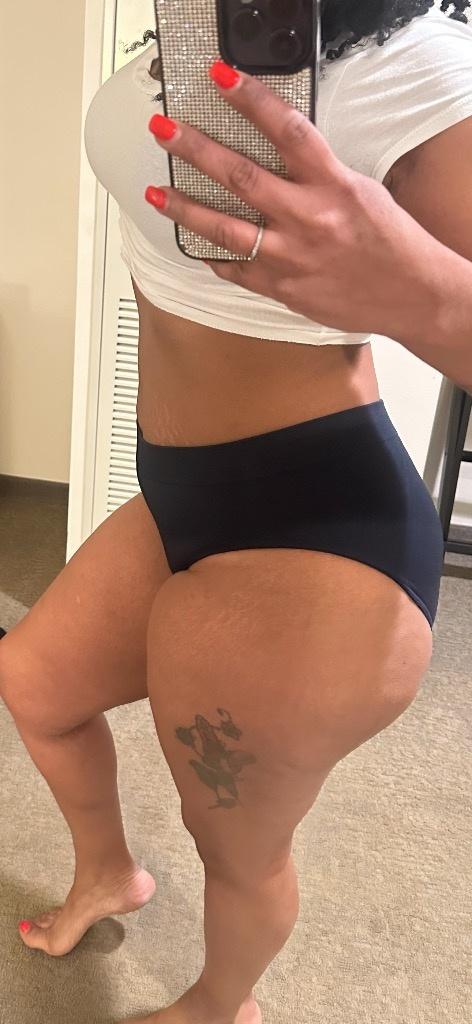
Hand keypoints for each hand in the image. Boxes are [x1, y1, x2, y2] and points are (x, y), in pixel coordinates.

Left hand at [146, 60, 437, 339]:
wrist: (410, 294)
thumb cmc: (390, 242)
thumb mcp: (360, 191)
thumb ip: (318, 175)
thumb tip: (282, 158)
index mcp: (332, 185)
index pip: (286, 130)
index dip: (250, 100)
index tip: (221, 78)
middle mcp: (307, 218)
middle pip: (241, 176)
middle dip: (196, 150)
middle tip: (165, 133)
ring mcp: (291, 256)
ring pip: (226, 230)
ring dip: (186, 209)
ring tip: (158, 193)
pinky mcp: (283, 288)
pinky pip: (238, 270)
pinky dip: (215, 258)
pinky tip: (198, 247)